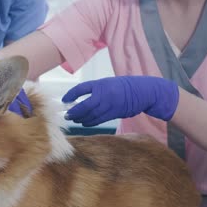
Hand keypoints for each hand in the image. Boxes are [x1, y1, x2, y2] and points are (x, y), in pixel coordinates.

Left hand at [62, 76, 178, 126]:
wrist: (142, 91)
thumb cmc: (122, 86)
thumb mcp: (107, 83)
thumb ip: (94, 91)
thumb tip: (78, 100)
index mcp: (100, 84)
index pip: (81, 89)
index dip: (71, 95)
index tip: (64, 100)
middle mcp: (104, 94)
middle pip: (84, 106)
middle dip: (74, 112)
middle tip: (67, 115)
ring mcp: (109, 105)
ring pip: (91, 115)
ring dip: (80, 118)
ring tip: (74, 119)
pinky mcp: (114, 114)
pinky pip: (99, 120)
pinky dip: (90, 122)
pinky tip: (84, 122)